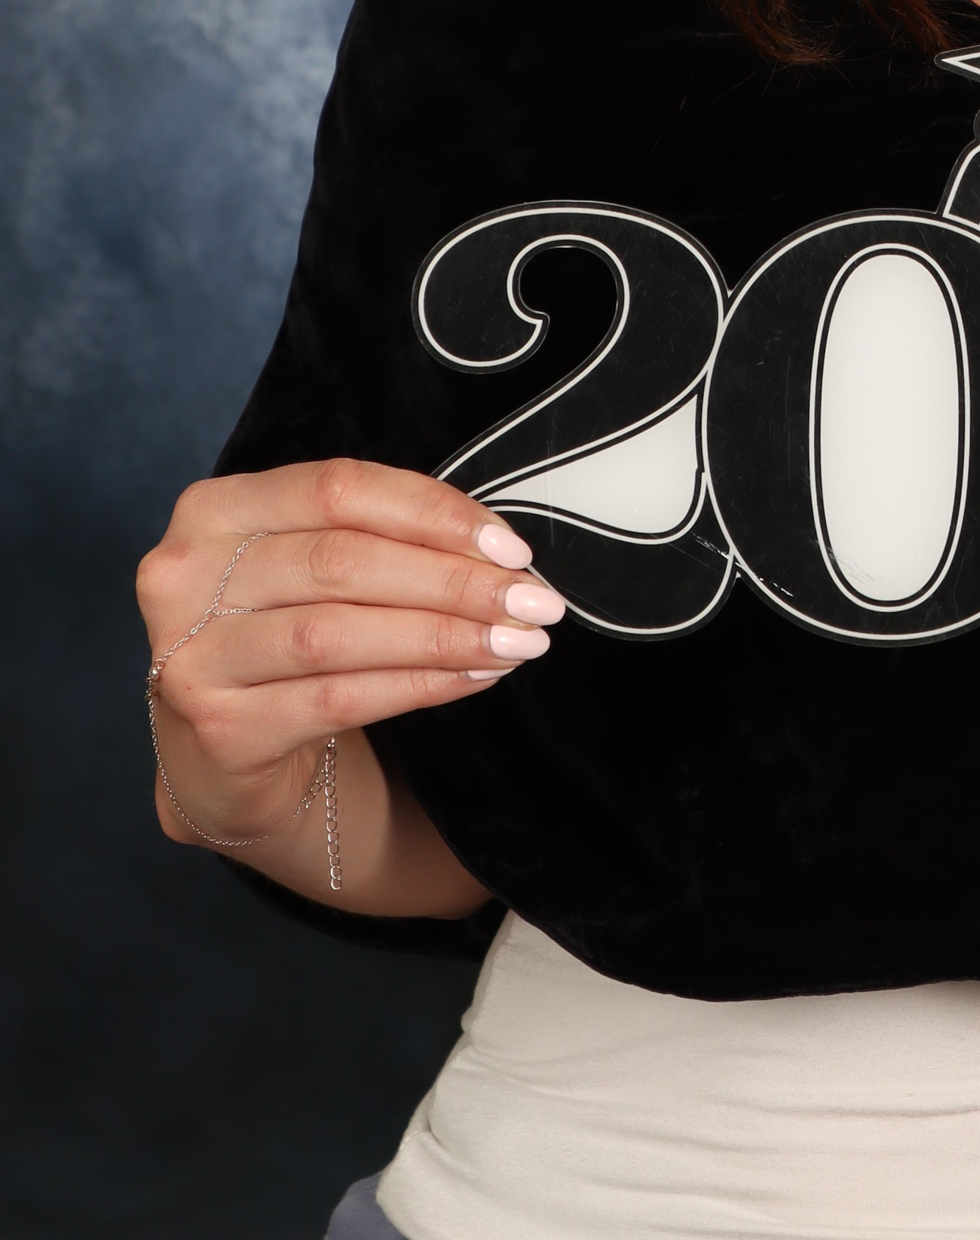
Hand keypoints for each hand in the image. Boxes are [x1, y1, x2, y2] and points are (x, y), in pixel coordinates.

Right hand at [136, 460, 560, 851]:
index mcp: (216, 509)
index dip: (433, 513)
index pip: (339, 488)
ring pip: (340, 633)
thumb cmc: (286, 629)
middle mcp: (185, 575)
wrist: (223, 751)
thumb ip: (384, 538)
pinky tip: (474, 677)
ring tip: (518, 642)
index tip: (511, 547)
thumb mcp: (316, 565)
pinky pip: (338, 698)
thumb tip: (503, 554)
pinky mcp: (217, 730)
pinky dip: (418, 685)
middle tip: (535, 600)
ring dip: (445, 635)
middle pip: (343, 562)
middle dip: (454, 581)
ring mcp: (192, 656)